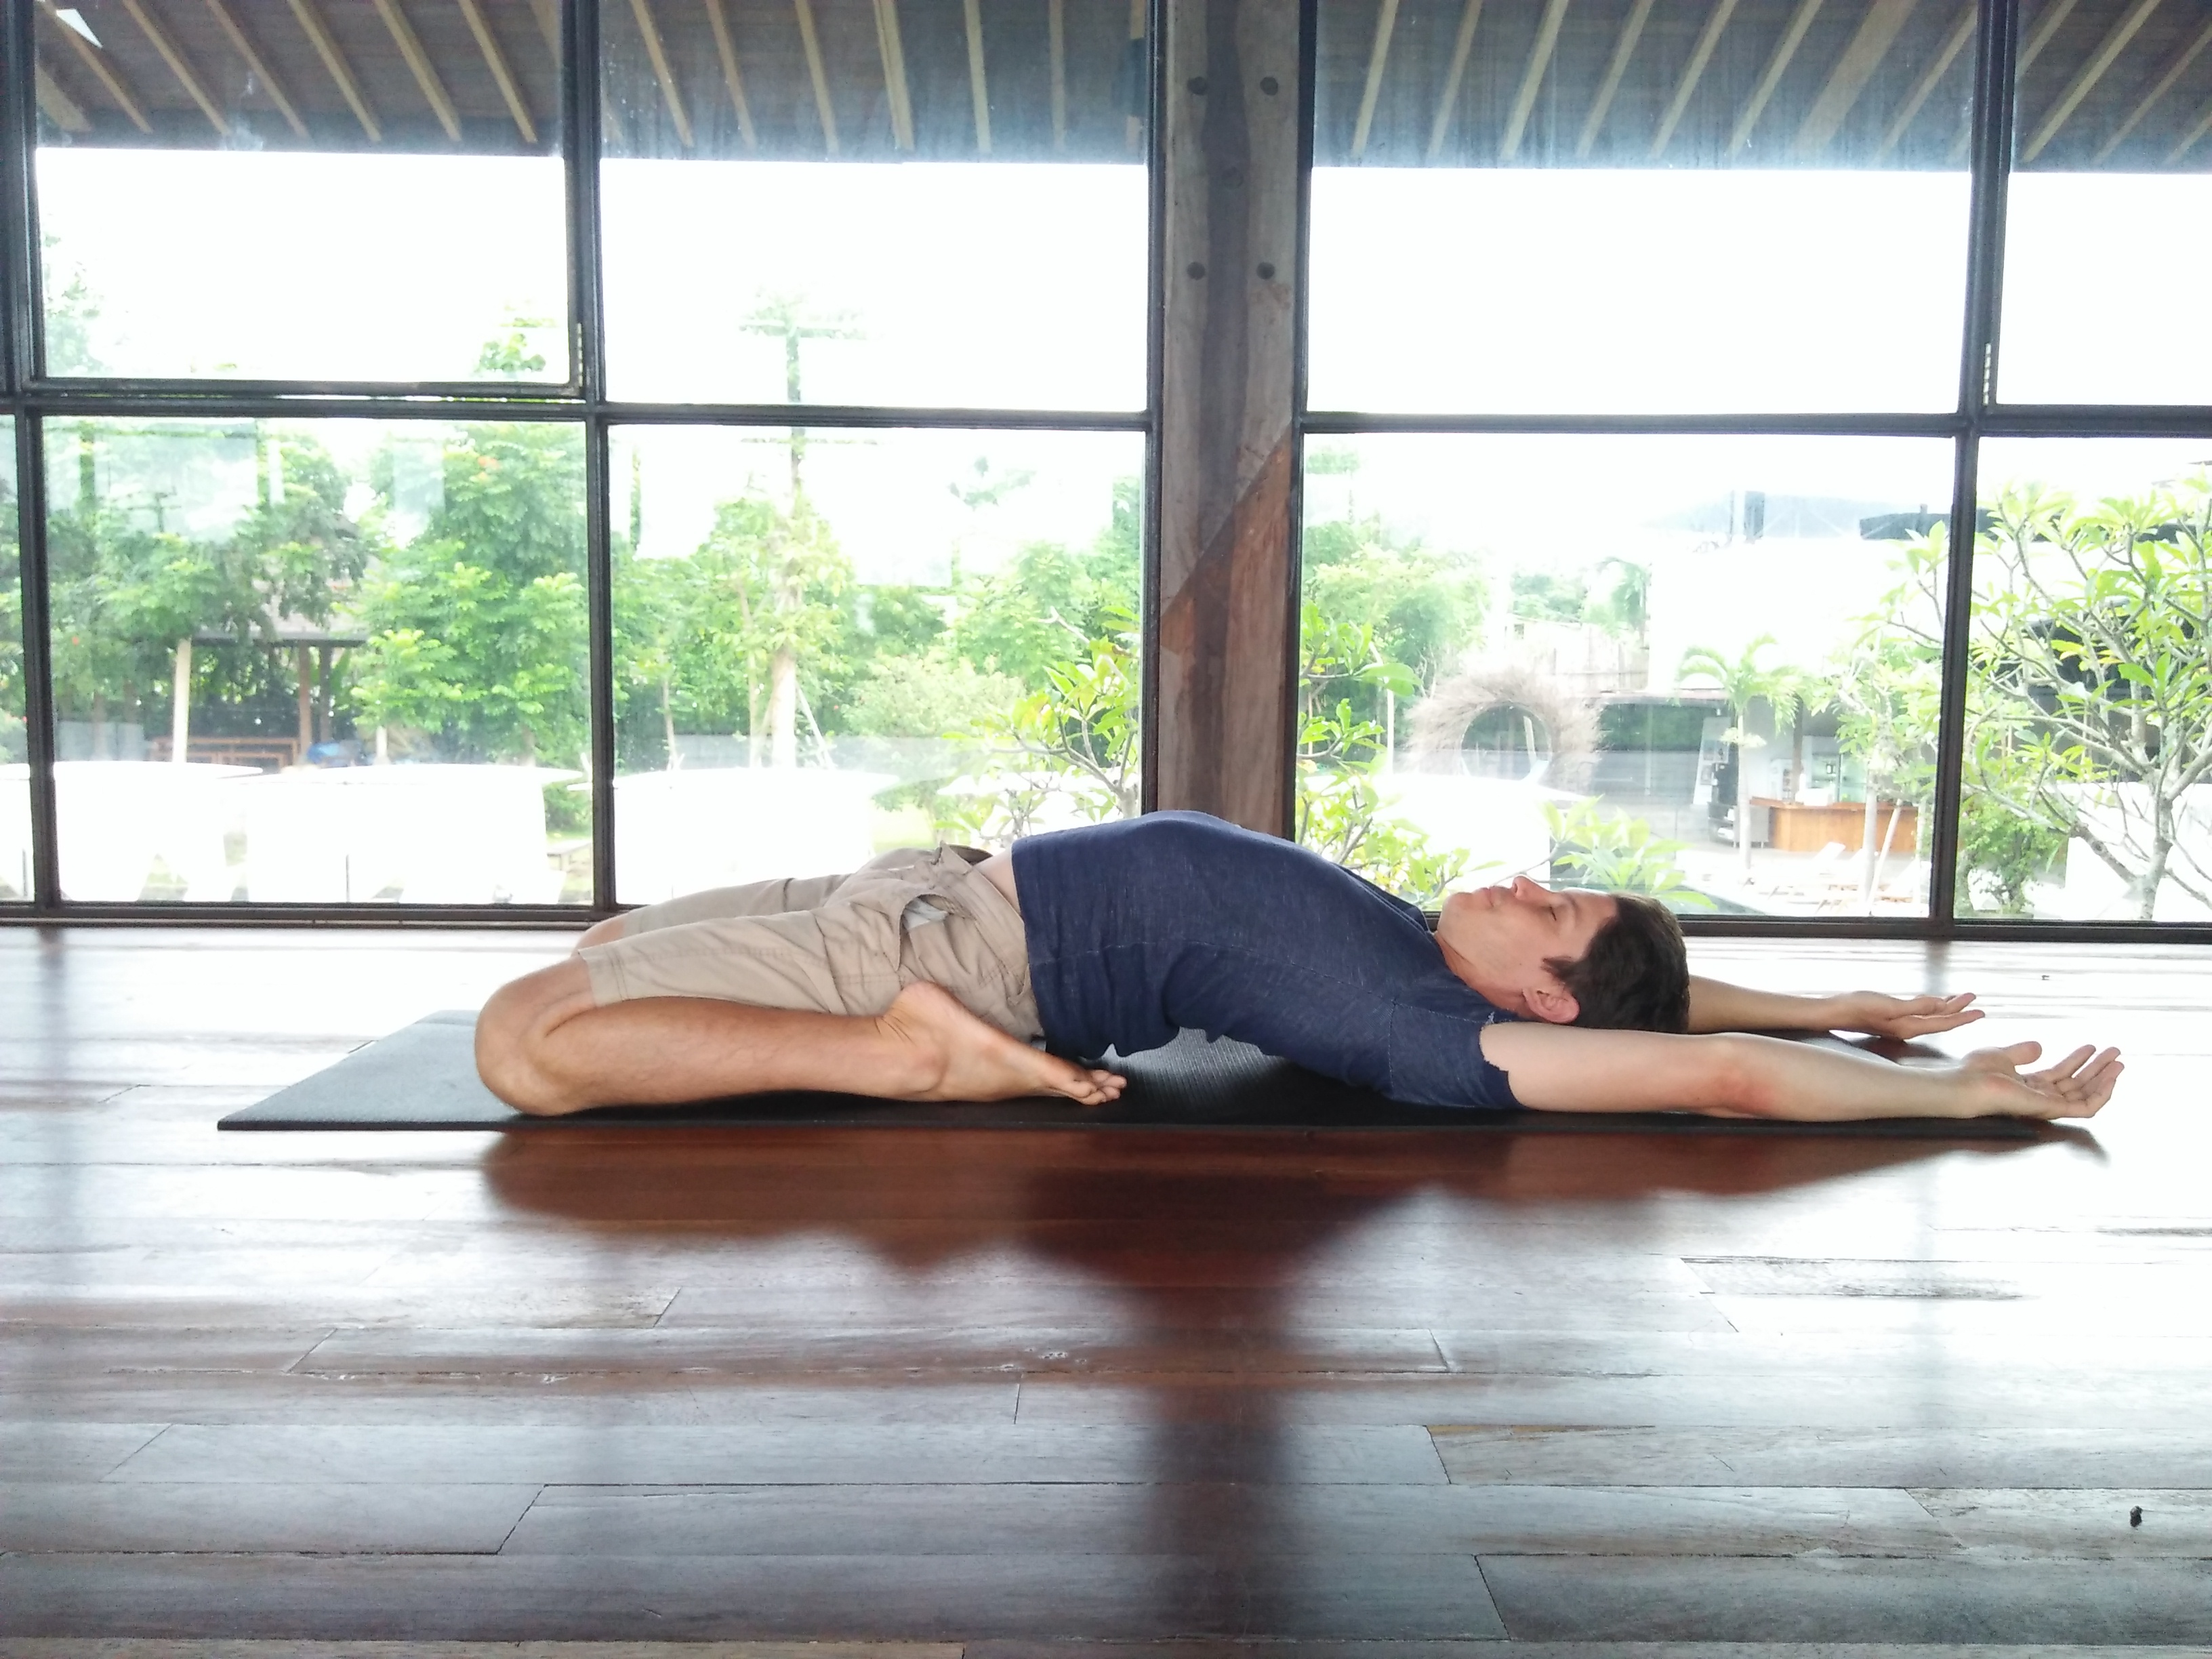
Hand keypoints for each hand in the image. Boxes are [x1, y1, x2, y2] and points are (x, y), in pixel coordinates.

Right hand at [1829, 990, 1984, 1039]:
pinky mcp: (1891, 1019)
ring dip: (1946, 1009)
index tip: (1981, 1011)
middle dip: (1959, 1011)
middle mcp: (1907, 1028)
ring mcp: (1899, 1025)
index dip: (1963, 1016)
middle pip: (1940, 1021)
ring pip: (1930, 1017)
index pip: (1943, 1022)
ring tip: (1958, 1001)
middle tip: (1974, 1001)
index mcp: (1909, 1026)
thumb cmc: (1856, 1007)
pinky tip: (1932, 1004)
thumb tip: (1939, 1005)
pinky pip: (1919, 1014)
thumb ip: (1915, 1007)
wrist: (1831, 1013)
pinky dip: (1930, 1008)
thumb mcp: (1887, 1005)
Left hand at [1958, 1040, 2122, 1119]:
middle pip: (2078, 1084)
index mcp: (2030, 1085)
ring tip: (2119, 1062)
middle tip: (2114, 1053)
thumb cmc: (1975, 1072)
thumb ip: (2023, 1052)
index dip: (2078, 1061)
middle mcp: (2041, 1096)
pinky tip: (2112, 1079)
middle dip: (2097, 1068)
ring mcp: (2047, 1104)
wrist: (1966, 1083)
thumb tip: (2040, 1046)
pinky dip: (2101, 1095)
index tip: (2092, 1047)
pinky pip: (2085, 1108)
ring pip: (2086, 1096)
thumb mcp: (2003, 1055)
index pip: (2062, 1075)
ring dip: (2105, 1079)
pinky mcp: (2051, 1110)